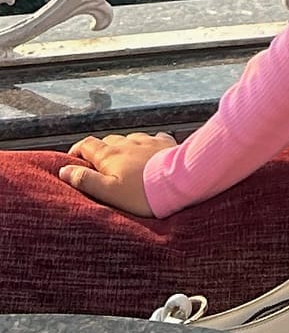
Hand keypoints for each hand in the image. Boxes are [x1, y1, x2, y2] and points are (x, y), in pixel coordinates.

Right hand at [59, 131, 174, 217]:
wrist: (180, 182)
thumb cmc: (141, 193)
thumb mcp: (108, 192)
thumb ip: (85, 180)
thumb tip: (64, 170)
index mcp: (110, 154)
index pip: (86, 144)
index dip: (76, 151)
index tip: (72, 162)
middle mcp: (127, 142)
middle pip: (107, 141)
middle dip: (99, 151)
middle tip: (97, 167)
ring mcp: (147, 141)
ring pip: (128, 139)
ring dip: (122, 148)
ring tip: (122, 162)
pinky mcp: (165, 143)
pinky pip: (152, 139)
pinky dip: (145, 145)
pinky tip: (149, 152)